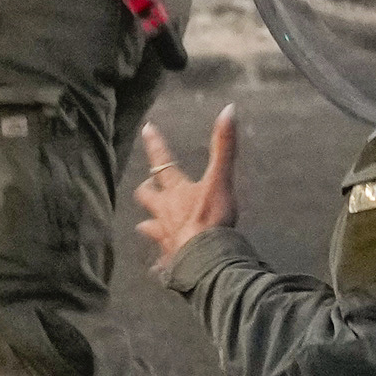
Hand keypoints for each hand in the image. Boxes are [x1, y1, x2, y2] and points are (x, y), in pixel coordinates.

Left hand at [132, 106, 238, 275]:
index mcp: (176, 191)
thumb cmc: (211, 217)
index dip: (155, 144)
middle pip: (147, 196)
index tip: (146, 128)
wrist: (206, 259)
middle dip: (147, 189)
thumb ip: (224, 146)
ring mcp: (164, 236)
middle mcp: (164, 211)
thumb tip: (229, 109)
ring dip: (148, 224)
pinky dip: (160, 261)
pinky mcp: (169, 258)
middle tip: (147, 185)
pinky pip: (160, 260)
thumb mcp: (220, 179)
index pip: (162, 162)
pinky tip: (160, 266)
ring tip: (146, 225)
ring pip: (148, 227)